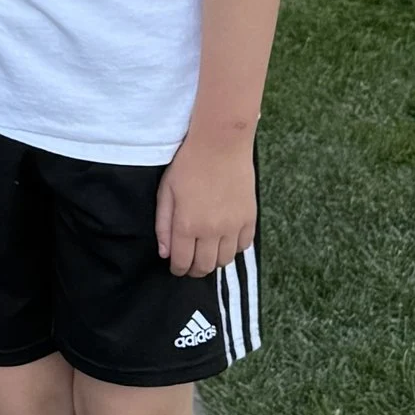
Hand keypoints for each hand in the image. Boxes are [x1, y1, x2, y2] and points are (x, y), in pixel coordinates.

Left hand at [155, 133, 257, 278]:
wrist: (221, 144)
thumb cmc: (188, 164)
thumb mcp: (166, 192)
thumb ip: (163, 225)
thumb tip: (165, 254)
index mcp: (187, 225)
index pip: (183, 262)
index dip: (178, 269)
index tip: (176, 268)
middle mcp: (212, 231)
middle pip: (205, 266)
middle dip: (195, 270)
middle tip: (190, 265)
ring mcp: (234, 226)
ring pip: (226, 260)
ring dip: (214, 261)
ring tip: (207, 253)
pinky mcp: (250, 218)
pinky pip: (244, 246)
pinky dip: (233, 248)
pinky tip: (225, 241)